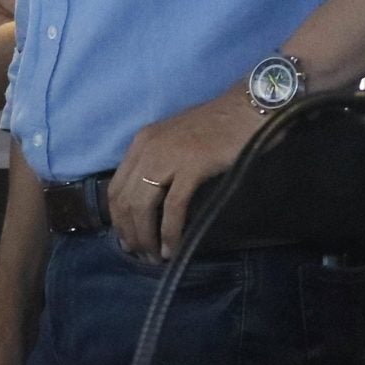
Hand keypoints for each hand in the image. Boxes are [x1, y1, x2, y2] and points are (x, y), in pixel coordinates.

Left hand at [109, 89, 265, 262]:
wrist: (249, 107)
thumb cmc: (218, 127)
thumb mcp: (176, 142)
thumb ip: (160, 165)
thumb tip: (152, 202)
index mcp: (141, 142)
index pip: (115, 188)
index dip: (118, 220)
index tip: (129, 241)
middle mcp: (147, 148)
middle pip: (125, 201)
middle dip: (130, 234)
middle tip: (142, 255)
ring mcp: (168, 156)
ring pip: (143, 207)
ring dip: (146, 237)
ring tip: (156, 257)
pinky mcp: (192, 165)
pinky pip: (173, 207)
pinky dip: (170, 232)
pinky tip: (174, 248)